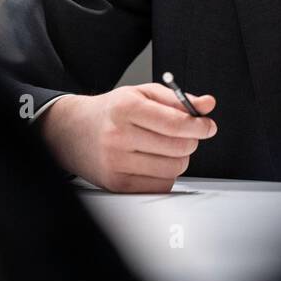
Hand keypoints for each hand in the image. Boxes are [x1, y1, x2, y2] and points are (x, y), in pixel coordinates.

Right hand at [40, 84, 217, 192]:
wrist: (72, 131)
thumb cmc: (111, 111)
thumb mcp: (142, 94)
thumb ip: (178, 99)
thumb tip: (208, 104)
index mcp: (126, 109)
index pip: (175, 123)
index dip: (199, 125)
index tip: (208, 126)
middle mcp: (118, 136)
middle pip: (178, 148)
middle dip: (190, 141)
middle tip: (186, 135)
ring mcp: (116, 163)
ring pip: (172, 169)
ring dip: (179, 159)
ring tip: (166, 148)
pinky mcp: (116, 184)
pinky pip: (161, 186)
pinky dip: (166, 175)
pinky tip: (155, 162)